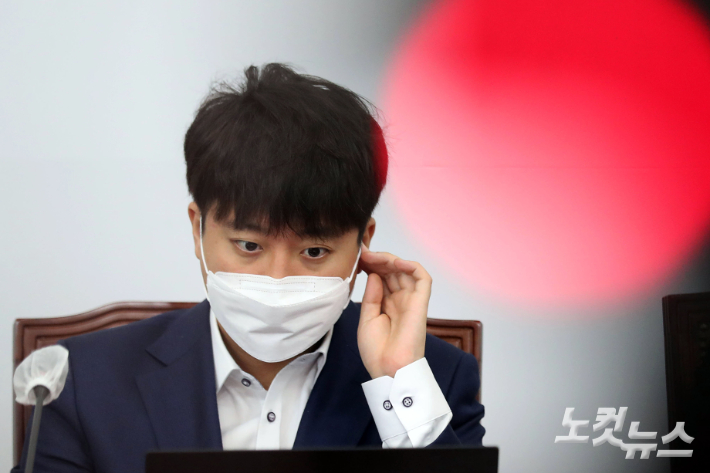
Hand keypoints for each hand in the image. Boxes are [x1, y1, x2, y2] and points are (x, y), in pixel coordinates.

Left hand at [357, 244, 431, 378]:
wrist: (388, 369)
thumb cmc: (378, 352)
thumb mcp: (366, 319)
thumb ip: (370, 295)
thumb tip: (373, 273)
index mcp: (387, 304)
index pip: (382, 276)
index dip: (371, 264)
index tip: (357, 255)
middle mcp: (400, 299)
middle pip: (392, 270)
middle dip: (377, 258)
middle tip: (362, 252)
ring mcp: (411, 300)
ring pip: (405, 270)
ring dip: (389, 259)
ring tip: (373, 256)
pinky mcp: (421, 302)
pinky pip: (422, 277)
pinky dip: (411, 265)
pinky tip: (395, 262)